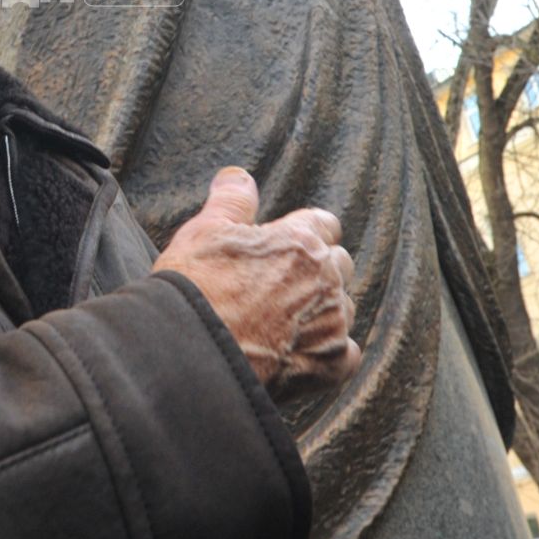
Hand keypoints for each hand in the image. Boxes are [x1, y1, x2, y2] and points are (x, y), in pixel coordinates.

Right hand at [153, 168, 359, 400]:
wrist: (191, 354)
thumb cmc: (194, 290)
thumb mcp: (204, 232)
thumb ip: (231, 200)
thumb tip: (239, 176)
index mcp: (300, 240)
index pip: (324, 224)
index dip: (305, 234)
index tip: (287, 248)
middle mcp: (325, 277)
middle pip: (340, 264)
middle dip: (318, 271)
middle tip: (281, 287)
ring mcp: (331, 321)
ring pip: (343, 308)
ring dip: (322, 312)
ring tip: (285, 323)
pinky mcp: (331, 363)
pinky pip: (347, 354)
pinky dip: (329, 354)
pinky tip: (301, 354)